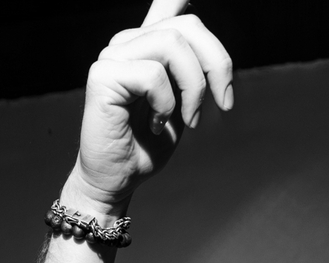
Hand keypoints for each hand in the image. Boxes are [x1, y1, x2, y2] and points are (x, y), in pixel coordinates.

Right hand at [64, 0, 234, 216]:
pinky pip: (154, 74)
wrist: (118, 179)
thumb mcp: (182, 104)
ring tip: (190, 119)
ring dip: (194, 87)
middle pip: (187, 26)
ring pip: (173, 44)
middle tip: (224, 103)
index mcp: (145, 45)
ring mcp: (112, 56)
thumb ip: (189, 71)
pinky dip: (166, 104)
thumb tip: (204, 43)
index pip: (166, 3)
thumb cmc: (148, 145)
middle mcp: (127, 42)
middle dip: (218, 64)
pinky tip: (156, 123)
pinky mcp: (103, 76)